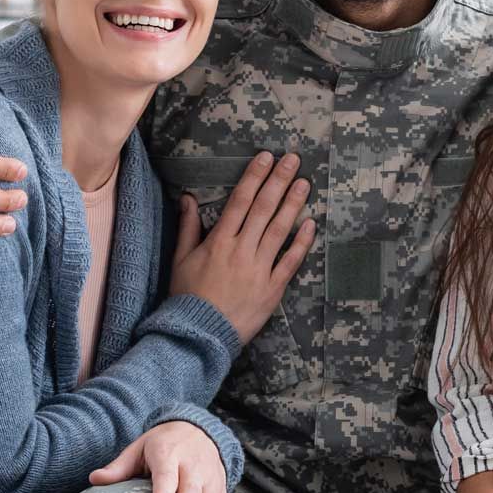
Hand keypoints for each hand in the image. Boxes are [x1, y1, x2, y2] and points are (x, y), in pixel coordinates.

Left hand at [87, 422, 226, 492]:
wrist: (198, 430)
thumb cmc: (162, 445)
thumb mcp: (139, 449)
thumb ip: (119, 467)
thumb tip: (93, 479)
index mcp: (168, 453)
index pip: (167, 474)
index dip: (165, 492)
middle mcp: (192, 465)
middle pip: (191, 490)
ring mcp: (209, 477)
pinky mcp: (219, 488)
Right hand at [168, 152, 315, 342]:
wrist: (198, 335)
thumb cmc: (186, 297)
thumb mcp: (180, 260)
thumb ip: (188, 227)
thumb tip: (187, 198)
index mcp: (219, 242)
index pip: (240, 201)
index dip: (254, 177)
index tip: (266, 157)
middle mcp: (241, 250)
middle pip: (263, 209)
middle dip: (279, 181)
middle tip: (293, 159)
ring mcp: (259, 269)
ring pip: (279, 230)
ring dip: (293, 204)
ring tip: (305, 183)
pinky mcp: (272, 289)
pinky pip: (290, 262)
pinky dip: (302, 243)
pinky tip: (311, 224)